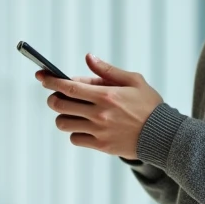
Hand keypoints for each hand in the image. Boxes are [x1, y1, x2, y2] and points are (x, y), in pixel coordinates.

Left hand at [36, 54, 163, 160]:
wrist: (163, 136)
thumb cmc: (149, 105)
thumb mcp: (134, 81)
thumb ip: (107, 70)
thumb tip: (88, 57)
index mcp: (106, 95)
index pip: (69, 87)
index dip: (51, 80)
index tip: (41, 75)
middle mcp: (99, 114)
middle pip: (59, 105)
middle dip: (53, 98)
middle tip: (56, 95)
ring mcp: (98, 131)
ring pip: (63, 123)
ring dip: (63, 116)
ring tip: (73, 112)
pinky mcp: (101, 146)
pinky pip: (75, 139)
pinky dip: (75, 132)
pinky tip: (84, 126)